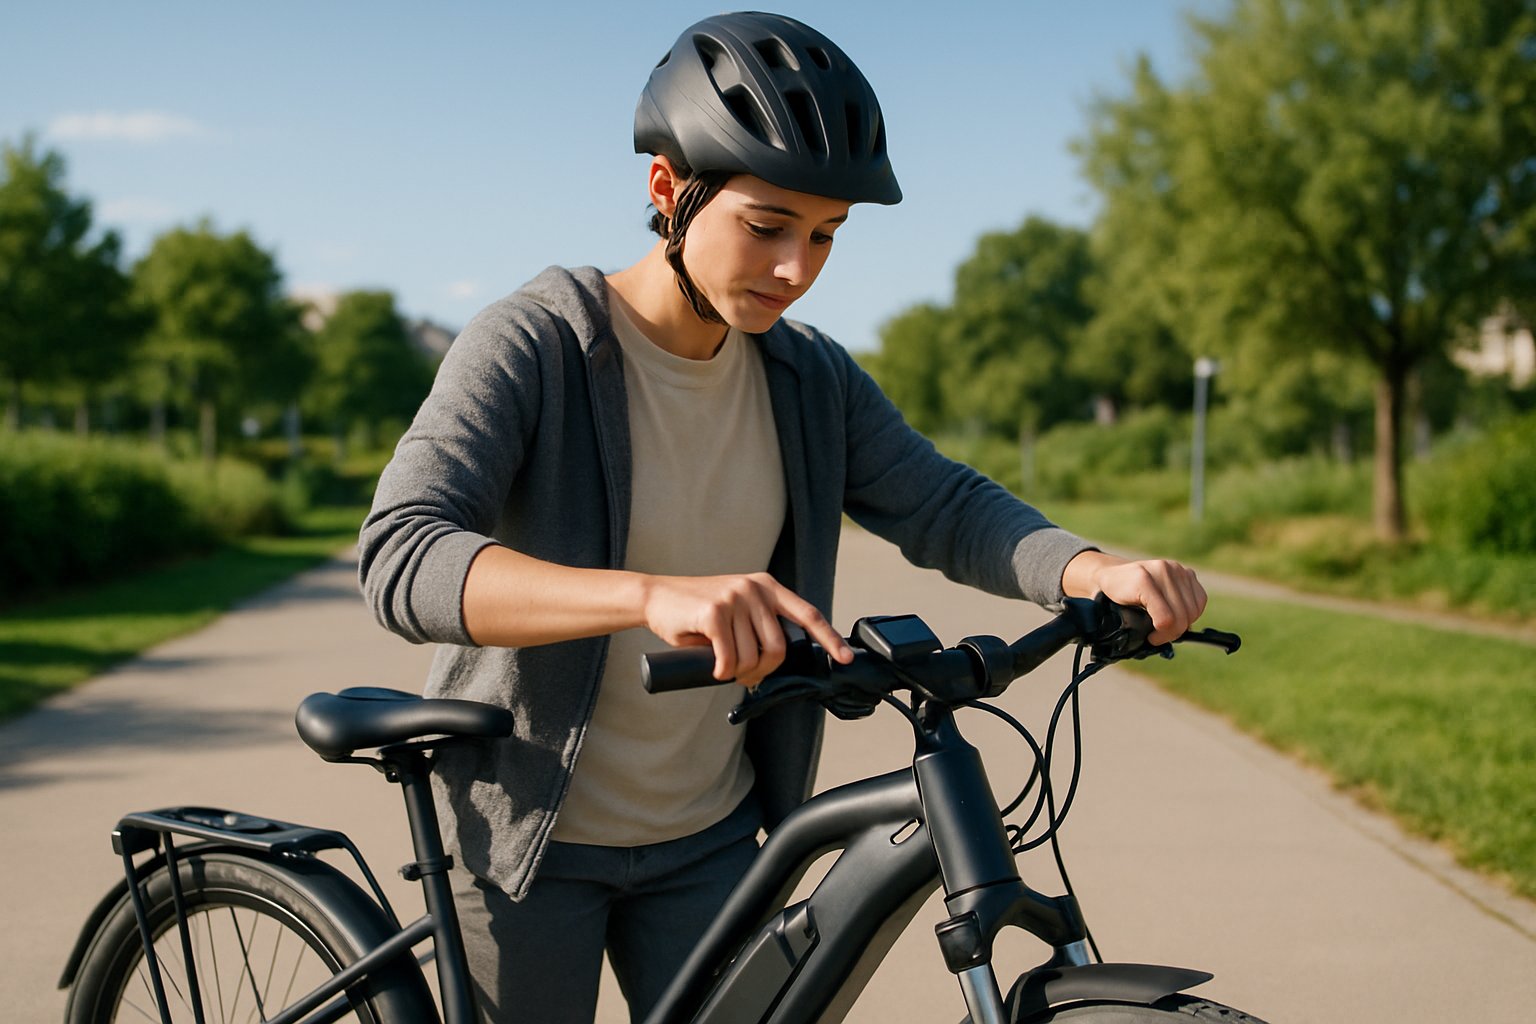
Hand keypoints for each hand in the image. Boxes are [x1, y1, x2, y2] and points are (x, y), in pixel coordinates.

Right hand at [641, 572, 854, 686]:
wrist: (656, 597)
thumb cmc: (696, 613)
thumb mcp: (736, 611)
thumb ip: (758, 624)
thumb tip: (775, 662)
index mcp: (767, 587)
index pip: (807, 614)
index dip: (828, 638)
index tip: (845, 657)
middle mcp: (755, 588)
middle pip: (777, 648)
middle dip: (762, 670)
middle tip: (743, 674)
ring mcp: (735, 597)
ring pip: (752, 656)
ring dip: (738, 673)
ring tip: (723, 667)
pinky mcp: (714, 611)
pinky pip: (729, 657)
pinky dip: (722, 671)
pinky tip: (713, 667)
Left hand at [1062, 551, 1206, 644]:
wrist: (1114, 573)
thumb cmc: (1114, 596)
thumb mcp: (1116, 612)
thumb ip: (1135, 626)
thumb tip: (1157, 643)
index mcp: (1143, 580)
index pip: (1166, 619)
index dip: (1161, 636)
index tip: (1151, 639)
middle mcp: (1162, 570)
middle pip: (1182, 616)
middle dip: (1172, 633)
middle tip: (1159, 637)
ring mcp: (1176, 569)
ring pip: (1193, 610)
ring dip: (1182, 624)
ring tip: (1167, 627)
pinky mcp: (1186, 571)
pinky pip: (1200, 600)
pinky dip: (1192, 613)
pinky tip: (1178, 616)